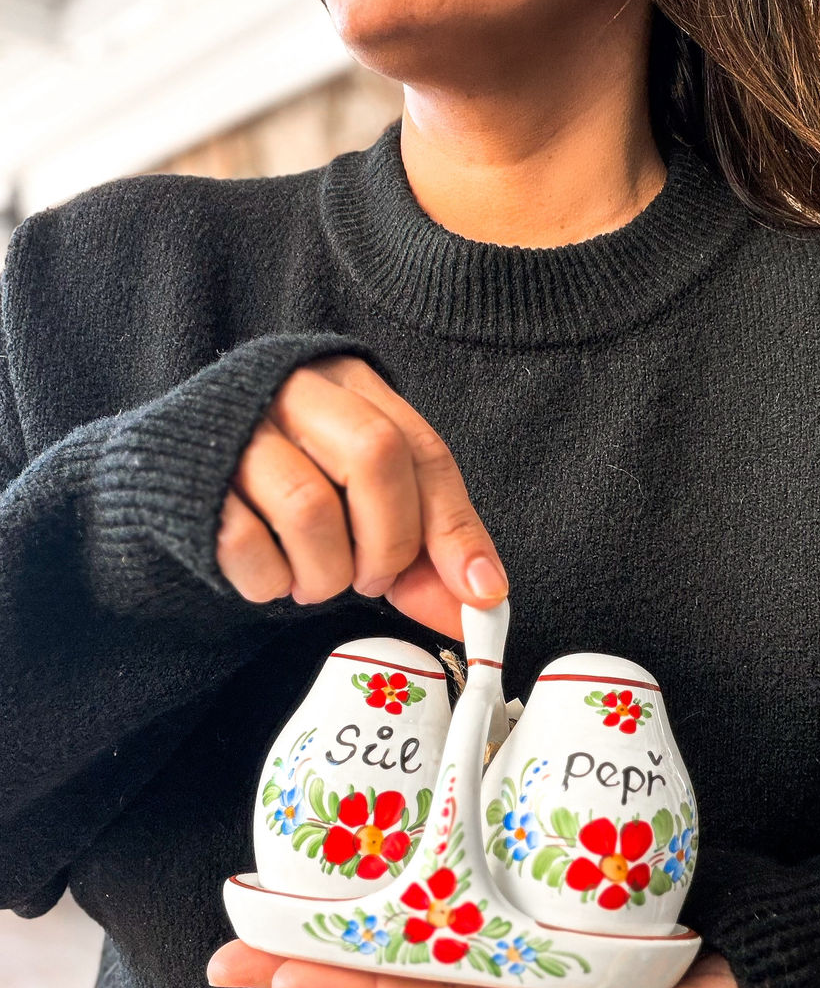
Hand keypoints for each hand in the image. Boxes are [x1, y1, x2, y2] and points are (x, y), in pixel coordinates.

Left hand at [206, 941, 742, 987]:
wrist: (728, 977)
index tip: (293, 974)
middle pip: (406, 985)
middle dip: (321, 974)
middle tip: (234, 959)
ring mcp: (514, 966)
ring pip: (419, 955)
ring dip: (342, 945)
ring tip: (263, 932)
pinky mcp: (525, 930)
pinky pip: (452, 924)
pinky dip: (397, 913)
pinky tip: (354, 900)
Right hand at [216, 354, 506, 638]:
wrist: (171, 475)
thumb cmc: (288, 484)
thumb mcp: (363, 503)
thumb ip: (423, 551)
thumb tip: (480, 602)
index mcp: (351, 385)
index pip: (421, 449)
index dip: (456, 528)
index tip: (480, 592)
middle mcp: (295, 390)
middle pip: (373, 455)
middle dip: (388, 544)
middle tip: (373, 581)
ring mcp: (237, 429)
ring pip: (309, 506)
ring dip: (327, 573)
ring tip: (317, 581)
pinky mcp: (190, 478)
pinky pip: (244, 541)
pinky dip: (271, 581)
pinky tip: (274, 577)